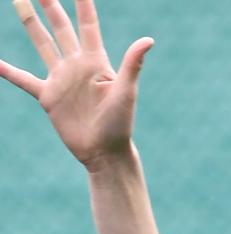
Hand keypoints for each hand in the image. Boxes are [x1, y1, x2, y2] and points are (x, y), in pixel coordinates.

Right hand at [0, 0, 152, 169]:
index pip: (87, 24)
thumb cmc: (120, 124)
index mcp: (96, 61)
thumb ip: (132, 64)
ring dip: (29, 21)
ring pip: (41, 43)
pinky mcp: (49, 97)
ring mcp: (61, 79)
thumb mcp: (126, 92)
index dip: (83, 3)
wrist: (105, 153)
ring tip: (19, 0)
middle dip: (49, 3)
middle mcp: (76, 65)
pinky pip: (24, 80)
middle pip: (60, 26)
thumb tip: (148, 40)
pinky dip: (8, 71)